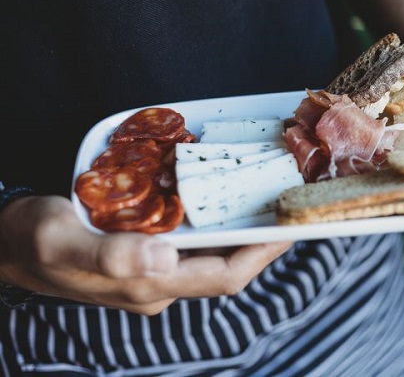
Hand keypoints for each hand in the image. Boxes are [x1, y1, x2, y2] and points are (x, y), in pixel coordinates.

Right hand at [0, 195, 289, 314]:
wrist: (2, 243)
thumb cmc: (29, 239)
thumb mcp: (59, 240)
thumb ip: (109, 254)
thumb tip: (165, 257)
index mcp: (147, 286)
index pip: (222, 277)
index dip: (263, 255)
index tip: (293, 226)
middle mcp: (157, 285)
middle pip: (226, 267)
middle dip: (263, 242)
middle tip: (291, 206)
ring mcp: (152, 274)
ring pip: (212, 256)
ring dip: (243, 232)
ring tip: (268, 199)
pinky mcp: (144, 259)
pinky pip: (193, 245)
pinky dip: (215, 224)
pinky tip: (223, 198)